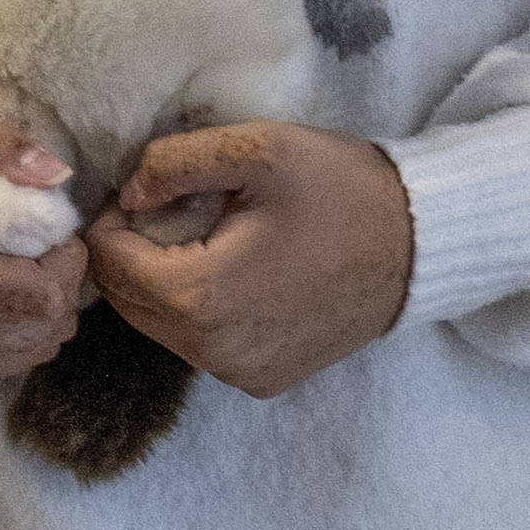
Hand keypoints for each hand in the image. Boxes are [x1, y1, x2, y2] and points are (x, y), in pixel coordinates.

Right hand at [0, 113, 91, 392]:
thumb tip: (55, 173)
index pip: (38, 292)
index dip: (65, 260)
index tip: (50, 229)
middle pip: (43, 324)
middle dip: (61, 282)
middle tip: (38, 247)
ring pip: (35, 348)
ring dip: (45, 308)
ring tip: (17, 269)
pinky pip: (12, 362)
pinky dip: (22, 330)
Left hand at [87, 122, 410, 395]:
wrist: (421, 245)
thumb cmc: (344, 190)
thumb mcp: (260, 149)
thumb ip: (175, 163)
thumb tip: (128, 192)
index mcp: (203, 297)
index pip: (108, 262)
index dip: (111, 219)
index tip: (144, 189)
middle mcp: (213, 352)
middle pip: (126, 301)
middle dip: (130, 252)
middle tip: (165, 209)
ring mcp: (239, 373)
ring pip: (158, 326)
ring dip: (161, 281)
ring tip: (201, 236)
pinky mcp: (263, 380)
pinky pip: (199, 345)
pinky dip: (197, 310)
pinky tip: (232, 271)